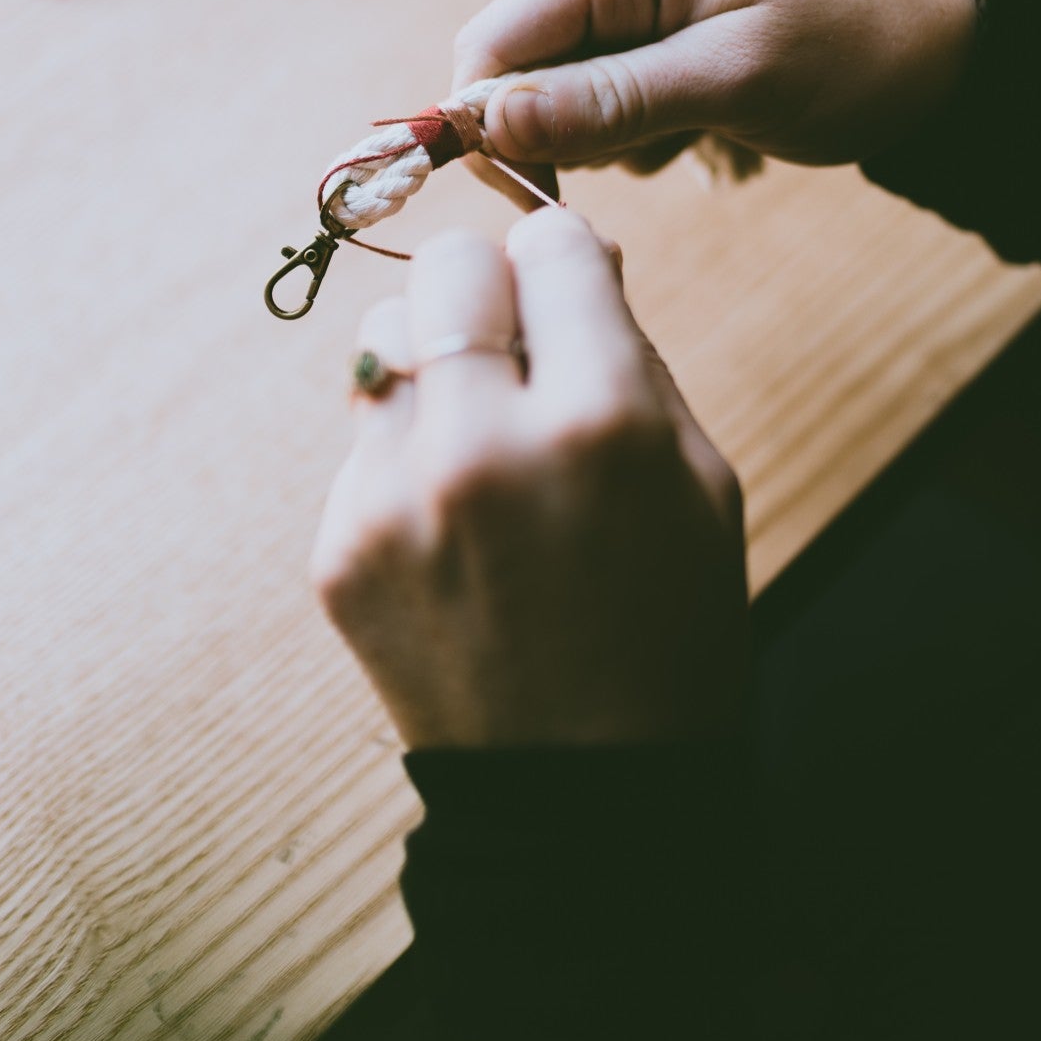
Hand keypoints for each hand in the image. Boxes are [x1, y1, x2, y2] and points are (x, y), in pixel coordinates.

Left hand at [310, 207, 747, 748]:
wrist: (581, 796)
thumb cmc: (667, 630)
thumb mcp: (700, 484)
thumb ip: (633, 356)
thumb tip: (575, 256)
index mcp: (601, 422)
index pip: (549, 244)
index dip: (566, 264)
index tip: (570, 294)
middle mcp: (485, 445)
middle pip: (448, 269)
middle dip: (488, 292)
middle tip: (516, 349)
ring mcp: (396, 500)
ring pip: (382, 340)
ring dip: (434, 366)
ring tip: (481, 440)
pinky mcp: (340, 548)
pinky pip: (363, 440)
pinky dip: (406, 458)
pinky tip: (455, 529)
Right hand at [451, 0, 976, 193]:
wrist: (938, 50)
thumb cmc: (852, 48)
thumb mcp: (733, 80)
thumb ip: (610, 101)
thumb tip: (492, 123)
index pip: (494, 38)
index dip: (484, 118)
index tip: (522, 190)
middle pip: (514, 68)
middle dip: (557, 132)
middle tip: (640, 157)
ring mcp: (631, 4)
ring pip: (555, 96)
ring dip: (605, 139)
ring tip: (690, 133)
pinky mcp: (652, 42)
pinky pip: (601, 104)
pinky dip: (636, 135)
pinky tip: (699, 130)